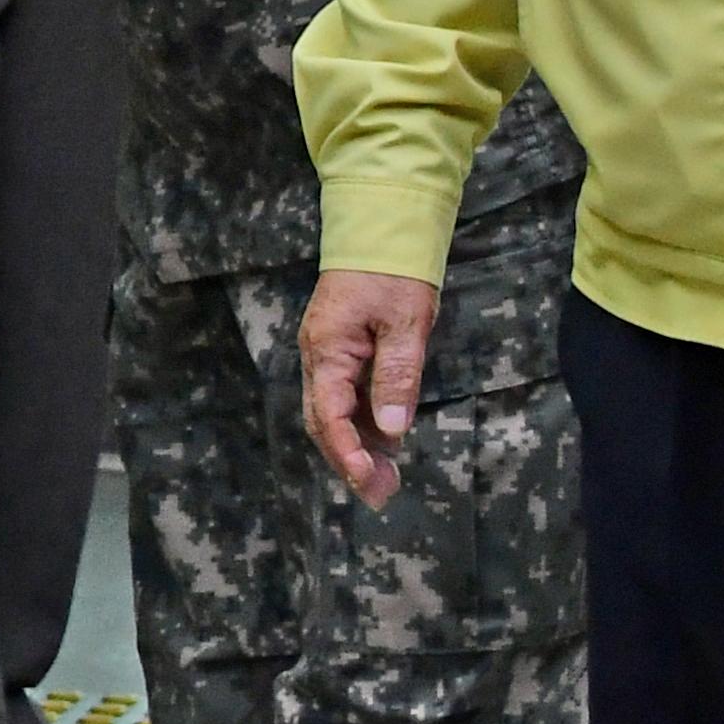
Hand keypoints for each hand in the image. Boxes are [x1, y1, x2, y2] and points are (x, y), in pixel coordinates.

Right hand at [301, 270, 442, 506]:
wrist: (383, 228)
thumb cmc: (394, 271)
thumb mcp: (405, 322)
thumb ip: (398, 374)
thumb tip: (393, 428)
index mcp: (327, 348)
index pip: (329, 412)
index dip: (346, 450)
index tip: (366, 480)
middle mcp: (318, 357)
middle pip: (324, 421)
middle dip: (349, 461)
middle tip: (381, 495)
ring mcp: (328, 356)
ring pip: (334, 414)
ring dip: (358, 448)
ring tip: (387, 482)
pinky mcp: (343, 353)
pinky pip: (346, 399)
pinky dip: (364, 427)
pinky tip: (388, 446)